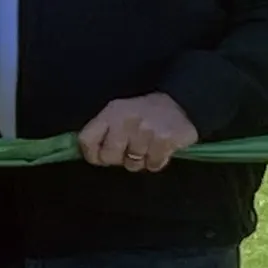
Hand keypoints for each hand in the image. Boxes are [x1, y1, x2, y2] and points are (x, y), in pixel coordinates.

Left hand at [78, 92, 198, 172]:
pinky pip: (153, 165)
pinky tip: (160, 149)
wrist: (180, 102)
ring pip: (133, 164)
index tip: (100, 158)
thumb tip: (92, 155)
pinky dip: (157, 161)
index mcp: (110, 113)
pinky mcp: (166, 139)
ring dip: (140, 160)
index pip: (87, 140)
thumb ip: (103, 132)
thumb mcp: (118, 113)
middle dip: (119, 158)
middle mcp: (126, 120)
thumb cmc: (143, 113)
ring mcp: (146, 130)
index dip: (91, 155)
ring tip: (147, 147)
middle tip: (129, 151)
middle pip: (110, 156)